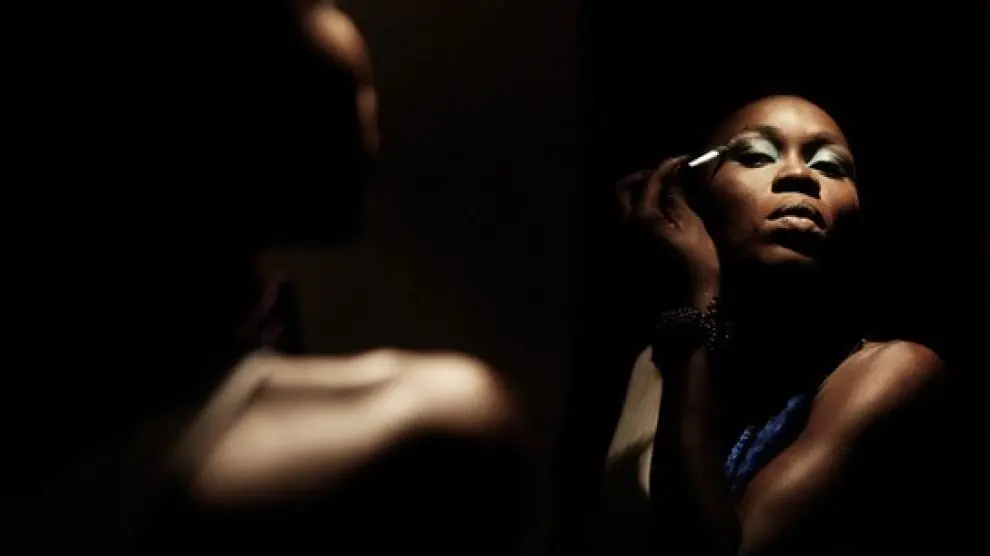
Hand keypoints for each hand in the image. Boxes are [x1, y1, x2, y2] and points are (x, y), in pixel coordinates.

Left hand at [617, 157, 719, 309]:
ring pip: (624, 205)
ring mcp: (624, 238)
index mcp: (642, 216)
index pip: (651, 180)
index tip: (681, 160)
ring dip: (640, 193)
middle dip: (642, 177)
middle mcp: (626, 225)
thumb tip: (672, 181)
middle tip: (664, 175)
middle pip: (623, 189)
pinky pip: (629, 220)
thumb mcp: (691, 225)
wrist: (688, 299)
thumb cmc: (696, 263)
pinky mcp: (629, 248)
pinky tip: (661, 212)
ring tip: (664, 192)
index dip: (667, 166)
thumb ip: (676, 199)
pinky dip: (641, 209)